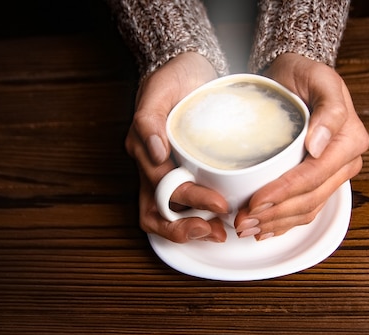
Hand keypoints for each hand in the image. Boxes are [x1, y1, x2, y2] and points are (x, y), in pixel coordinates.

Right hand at [125, 52, 228, 242]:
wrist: (188, 67)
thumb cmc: (172, 76)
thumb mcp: (159, 89)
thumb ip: (149, 119)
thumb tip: (155, 153)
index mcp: (144, 153)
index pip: (160, 190)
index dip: (188, 201)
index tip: (217, 203)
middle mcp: (153, 168)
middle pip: (158, 213)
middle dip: (185, 228)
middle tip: (218, 230)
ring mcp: (168, 172)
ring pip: (169, 215)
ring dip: (191, 230)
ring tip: (220, 233)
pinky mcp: (185, 170)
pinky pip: (187, 202)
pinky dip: (201, 216)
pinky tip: (224, 218)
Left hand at [234, 53, 368, 239]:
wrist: (294, 76)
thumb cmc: (304, 75)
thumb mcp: (318, 79)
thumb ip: (329, 110)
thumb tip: (318, 145)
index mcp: (350, 141)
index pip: (313, 176)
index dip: (284, 192)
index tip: (256, 200)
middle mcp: (345, 163)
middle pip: (309, 199)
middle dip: (275, 214)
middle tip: (243, 220)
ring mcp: (332, 176)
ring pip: (306, 210)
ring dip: (276, 224)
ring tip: (247, 228)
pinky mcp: (318, 182)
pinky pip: (305, 210)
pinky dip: (283, 224)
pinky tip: (264, 230)